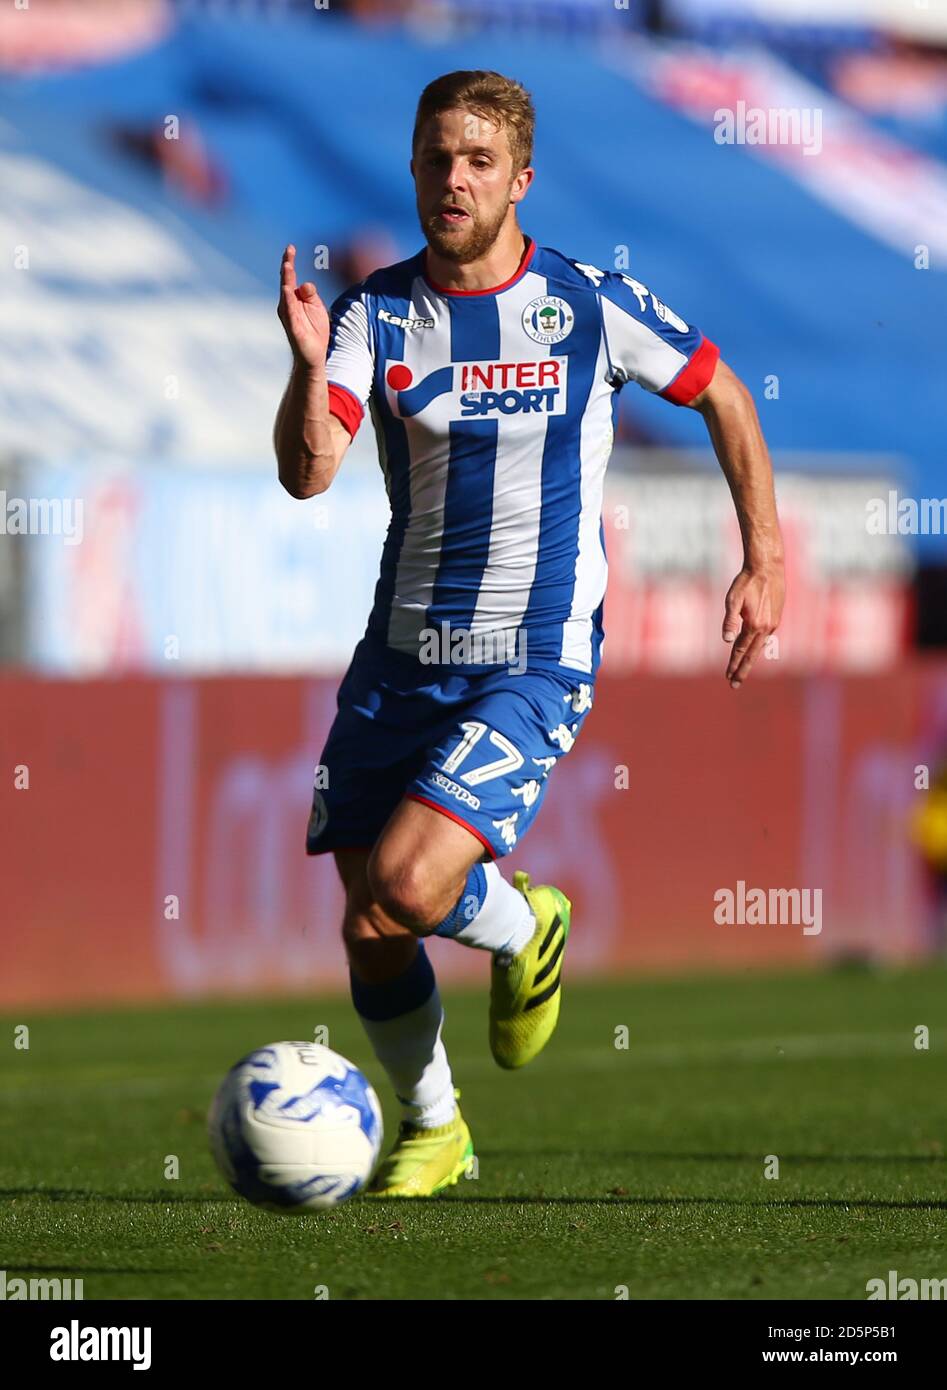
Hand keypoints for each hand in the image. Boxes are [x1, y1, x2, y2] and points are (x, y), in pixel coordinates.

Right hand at [277, 244, 329, 367]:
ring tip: (287, 265)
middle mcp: (287, 304)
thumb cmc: (315, 330)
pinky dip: (288, 299)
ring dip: (286, 279)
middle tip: (288, 250)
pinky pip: (289, 310)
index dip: (289, 261)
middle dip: (287, 265)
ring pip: (286, 293)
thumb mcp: (316, 307)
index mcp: (294, 297)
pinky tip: (287, 289)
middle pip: (286, 280)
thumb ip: (311, 294)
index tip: (290, 247)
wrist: (314, 354)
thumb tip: (305, 284)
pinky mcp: (292, 326)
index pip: (290, 276)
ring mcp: (288, 314)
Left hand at [722, 559, 784, 687]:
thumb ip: (730, 620)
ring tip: (742, 670)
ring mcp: (773, 623)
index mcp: (754, 625)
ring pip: (760, 647)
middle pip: (752, 654)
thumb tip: (727, 640)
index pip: (740, 650)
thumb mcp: (732, 599)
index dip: (733, 664)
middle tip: (734, 684)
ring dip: (751, 659)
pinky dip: (758, 647)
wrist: (768, 567)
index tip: (728, 677)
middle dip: (742, 670)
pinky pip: (765, 637)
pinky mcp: (776, 618)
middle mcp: (766, 627)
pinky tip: (753, 648)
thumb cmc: (746, 582)